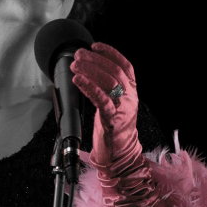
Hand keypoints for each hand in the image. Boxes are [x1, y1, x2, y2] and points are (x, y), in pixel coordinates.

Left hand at [70, 43, 171, 206]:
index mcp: (132, 93)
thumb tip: (90, 72)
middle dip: (94, 59)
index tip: (95, 45)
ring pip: (107, 81)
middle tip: (78, 55)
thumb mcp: (113, 107)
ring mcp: (123, 109)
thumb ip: (107, 90)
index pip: (125, 66)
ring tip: (74, 65)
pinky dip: (88, 86)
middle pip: (114, 71)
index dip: (111, 53)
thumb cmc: (113, 134)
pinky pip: (100, 98)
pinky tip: (76, 80)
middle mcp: (130, 98)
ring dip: (89, 70)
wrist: (120, 160)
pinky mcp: (113, 120)